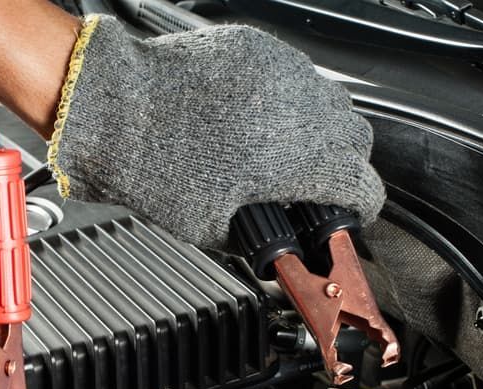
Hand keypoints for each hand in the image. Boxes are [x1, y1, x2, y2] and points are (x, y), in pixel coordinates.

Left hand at [48, 16, 384, 247]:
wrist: (119, 111)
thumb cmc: (156, 167)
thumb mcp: (211, 228)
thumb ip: (255, 237)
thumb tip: (267, 245)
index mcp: (303, 161)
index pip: (364, 186)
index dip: (360, 208)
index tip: (351, 213)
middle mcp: (305, 110)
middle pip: (357, 139)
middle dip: (344, 164)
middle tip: (315, 184)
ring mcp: (285, 72)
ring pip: (330, 100)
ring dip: (321, 129)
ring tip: (284, 150)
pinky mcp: (260, 49)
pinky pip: (293, 74)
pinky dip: (286, 99)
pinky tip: (253, 119)